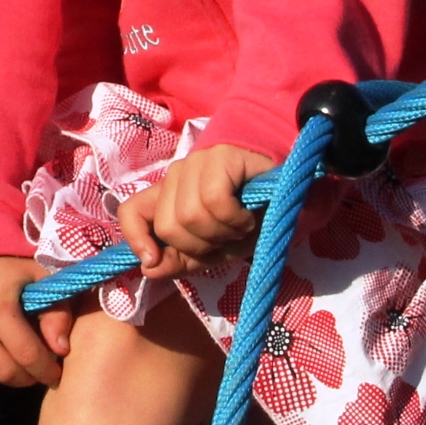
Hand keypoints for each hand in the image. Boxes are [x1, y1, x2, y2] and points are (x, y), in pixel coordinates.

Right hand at [0, 257, 69, 388]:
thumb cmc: (0, 266)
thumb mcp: (36, 277)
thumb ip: (57, 311)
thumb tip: (61, 350)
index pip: (28, 356)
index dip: (47, 370)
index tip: (54, 372)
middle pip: (3, 373)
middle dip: (25, 377)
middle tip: (31, 369)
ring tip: (3, 359)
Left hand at [118, 142, 276, 278]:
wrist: (293, 197)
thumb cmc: (250, 222)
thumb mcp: (213, 249)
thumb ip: (181, 260)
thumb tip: (149, 268)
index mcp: (168, 196)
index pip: (132, 212)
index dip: (136, 239)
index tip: (152, 261)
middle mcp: (176, 175)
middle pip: (168, 225)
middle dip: (200, 245)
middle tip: (225, 239)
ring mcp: (197, 161)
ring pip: (190, 215)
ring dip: (222, 233)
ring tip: (240, 225)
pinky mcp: (221, 156)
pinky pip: (215, 200)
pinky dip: (235, 219)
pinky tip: (248, 215)